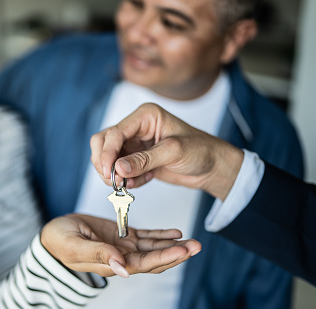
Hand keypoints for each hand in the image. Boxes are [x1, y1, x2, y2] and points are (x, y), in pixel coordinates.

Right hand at [40, 213, 200, 277]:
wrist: (52, 235)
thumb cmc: (59, 242)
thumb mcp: (76, 246)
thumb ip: (99, 255)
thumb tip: (124, 269)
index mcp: (112, 263)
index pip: (143, 264)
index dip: (164, 258)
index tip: (182, 250)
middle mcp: (122, 258)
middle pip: (154, 259)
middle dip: (176, 253)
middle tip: (197, 245)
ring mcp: (123, 247)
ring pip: (153, 248)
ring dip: (173, 245)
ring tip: (193, 240)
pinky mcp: (121, 235)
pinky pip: (145, 236)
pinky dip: (160, 235)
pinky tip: (175, 231)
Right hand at [90, 103, 243, 199]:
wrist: (212, 166)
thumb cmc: (201, 150)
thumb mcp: (174, 152)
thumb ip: (144, 160)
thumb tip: (118, 168)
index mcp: (145, 116)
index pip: (114, 132)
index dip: (108, 153)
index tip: (108, 172)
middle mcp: (136, 127)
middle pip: (104, 142)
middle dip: (105, 163)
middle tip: (113, 181)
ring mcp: (134, 144)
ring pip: (108, 158)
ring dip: (114, 174)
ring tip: (130, 184)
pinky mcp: (135, 159)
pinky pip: (119, 170)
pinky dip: (126, 180)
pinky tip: (144, 181)